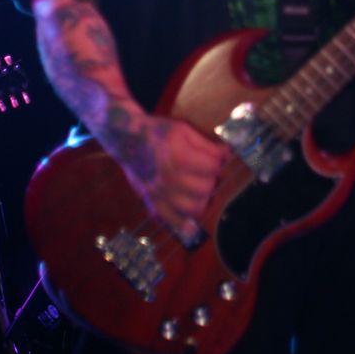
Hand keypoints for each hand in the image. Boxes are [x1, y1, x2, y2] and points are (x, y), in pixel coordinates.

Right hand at [120, 114, 228, 241]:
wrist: (127, 139)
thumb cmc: (157, 132)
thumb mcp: (183, 129)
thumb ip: (206, 144)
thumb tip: (227, 154)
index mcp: (179, 157)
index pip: (213, 167)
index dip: (220, 161)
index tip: (218, 157)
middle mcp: (170, 178)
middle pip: (206, 188)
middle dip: (213, 179)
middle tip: (209, 172)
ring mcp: (160, 193)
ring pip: (193, 208)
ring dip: (203, 200)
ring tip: (202, 190)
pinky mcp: (151, 202)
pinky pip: (170, 221)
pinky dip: (183, 224)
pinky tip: (191, 220)